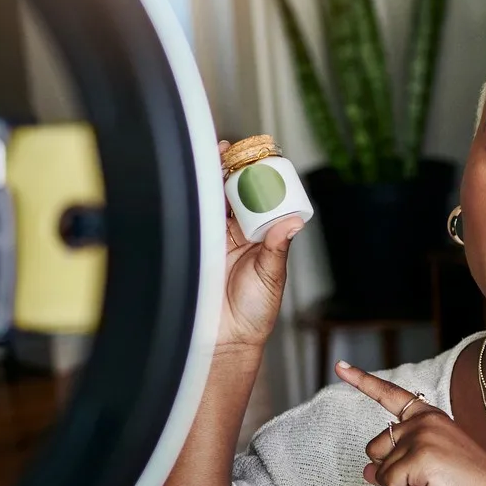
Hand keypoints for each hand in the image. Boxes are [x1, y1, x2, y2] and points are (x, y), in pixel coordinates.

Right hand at [214, 139, 307, 350]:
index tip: (260, 157)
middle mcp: (238, 233)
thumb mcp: (271, 275)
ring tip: (217, 155)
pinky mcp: (196, 245)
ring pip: (213, 200)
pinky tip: (196, 181)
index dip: (259, 177)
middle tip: (233, 148)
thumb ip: (276, 248)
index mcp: (262, 236)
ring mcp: (215, 237)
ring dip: (213, 177)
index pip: (261, 199)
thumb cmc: (254, 312)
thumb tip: (291, 223)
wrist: (226, 337)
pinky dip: (194, 198)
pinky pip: (194, 218)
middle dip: (233, 169)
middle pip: (234, 193)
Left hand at [338, 362, 485, 485]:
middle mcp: (423, 421)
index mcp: (429, 416)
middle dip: (393, 471)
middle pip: (375, 448)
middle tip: (430, 479)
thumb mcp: (426, 472)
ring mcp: (421, 436)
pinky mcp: (420, 457)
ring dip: (400, 485)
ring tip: (434, 485)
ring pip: (380, 470)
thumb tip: (365, 472)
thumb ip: (395, 467)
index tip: (340, 366)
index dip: (362, 381)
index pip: (390, 395)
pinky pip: (390, 485)